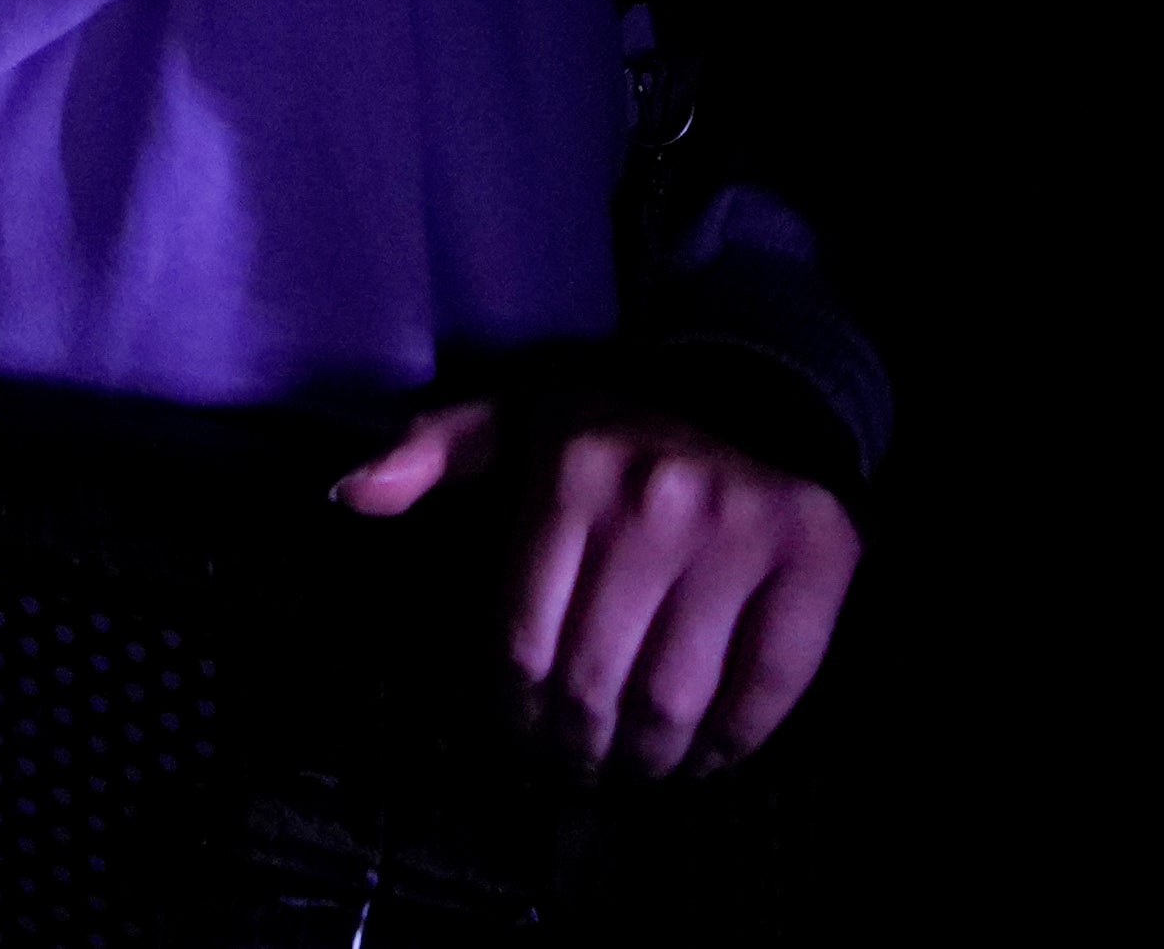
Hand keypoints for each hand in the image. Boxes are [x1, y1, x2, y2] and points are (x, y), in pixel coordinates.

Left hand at [334, 401, 860, 780]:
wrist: (756, 393)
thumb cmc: (616, 431)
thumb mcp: (515, 421)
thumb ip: (431, 452)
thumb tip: (348, 493)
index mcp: (573, 470)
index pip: (523, 643)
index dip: (516, 714)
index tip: (523, 734)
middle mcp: (657, 498)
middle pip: (594, 684)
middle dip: (577, 749)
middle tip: (577, 764)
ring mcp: (742, 528)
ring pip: (673, 701)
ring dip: (646, 763)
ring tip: (632, 769)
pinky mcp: (815, 557)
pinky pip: (764, 689)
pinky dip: (730, 747)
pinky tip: (702, 758)